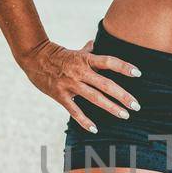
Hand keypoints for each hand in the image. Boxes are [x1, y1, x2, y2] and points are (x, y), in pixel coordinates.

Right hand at [19, 37, 141, 132]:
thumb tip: (95, 43)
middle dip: (122, 95)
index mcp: (86, 60)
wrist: (34, 58)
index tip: (138, 73)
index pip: (109, 62)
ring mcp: (71, 84)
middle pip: (106, 84)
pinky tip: (95, 129)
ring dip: (111, 107)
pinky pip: (75, 110)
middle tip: (136, 105)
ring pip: (95, 98)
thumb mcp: (75, 52)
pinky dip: (84, 121)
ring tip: (125, 115)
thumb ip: (88, 50)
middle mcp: (80, 72)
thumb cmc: (58, 55)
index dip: (124, 67)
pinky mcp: (61, 96)